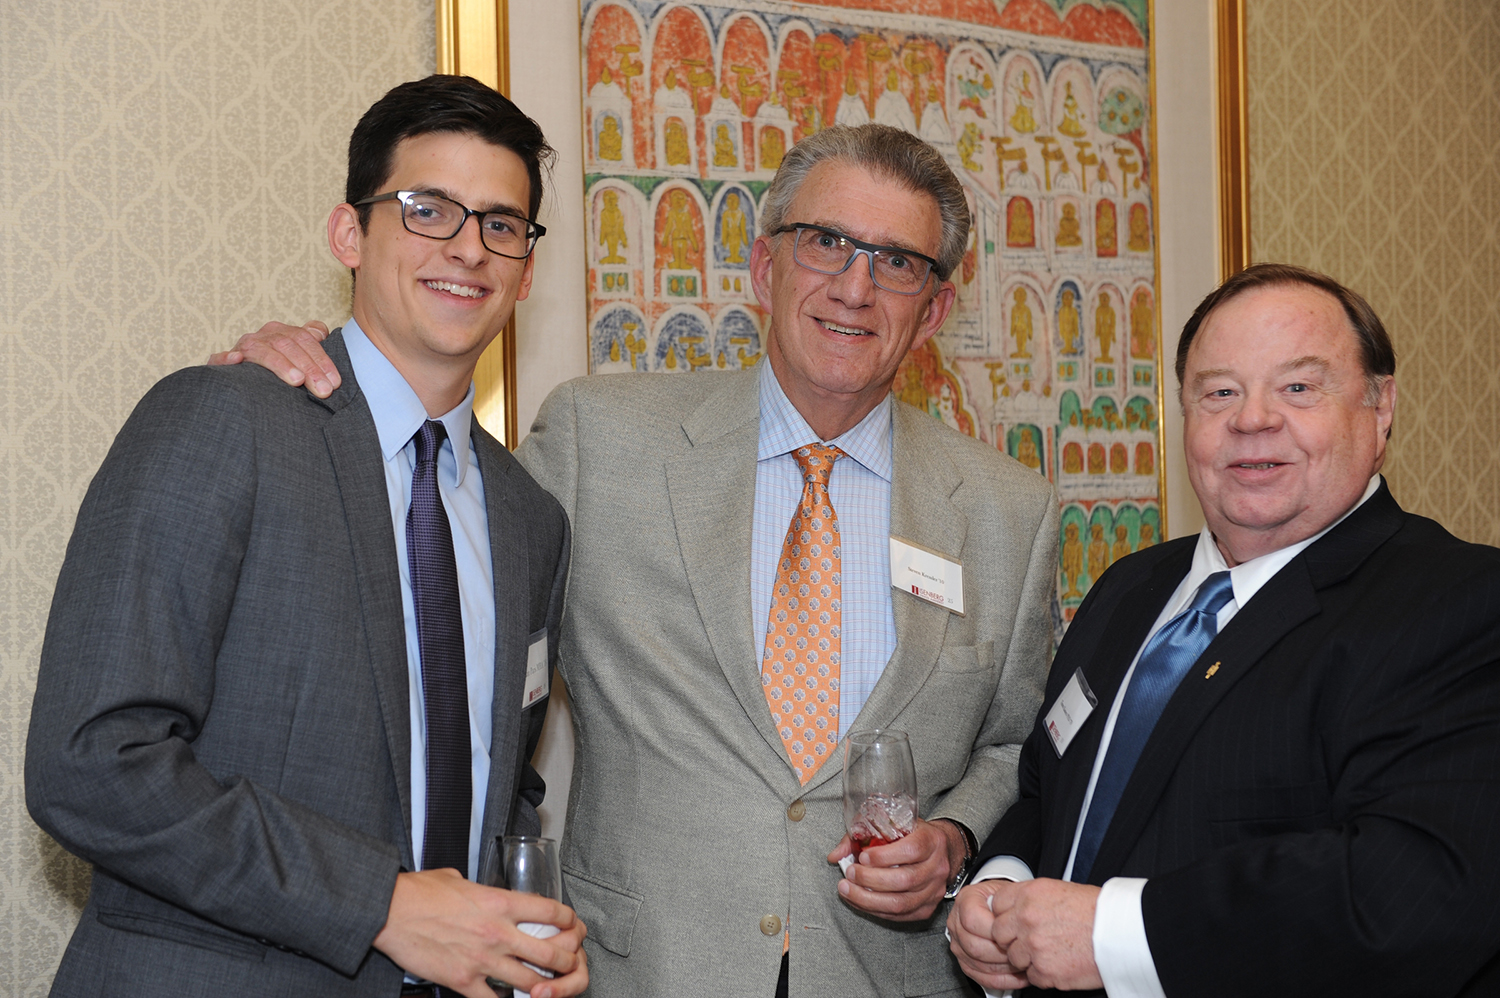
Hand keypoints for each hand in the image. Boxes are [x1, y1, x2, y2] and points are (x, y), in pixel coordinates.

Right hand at [206, 320, 340, 397]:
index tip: (335, 382)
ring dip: (280, 364)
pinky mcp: (220, 362)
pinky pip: (220, 357)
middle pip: (288, 345)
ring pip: (262, 350)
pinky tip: (237, 361)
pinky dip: (226, 358)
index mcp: (281, 332)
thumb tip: (321, 333)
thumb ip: (311, 343)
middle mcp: (263, 336)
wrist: (241, 380)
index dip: (322, 360)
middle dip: (309, 368)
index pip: (305, 339)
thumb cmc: (278, 368)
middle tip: (323, 390)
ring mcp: (242, 347)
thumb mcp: (296, 355)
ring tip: (296, 380)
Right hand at [373, 868, 588, 997]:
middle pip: (550, 953)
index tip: (572, 925)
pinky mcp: (462, 980)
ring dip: (544, 987)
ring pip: (529, 981)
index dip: (569, 920)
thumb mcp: (459, 879)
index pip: (551, 912)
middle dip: (567, 962)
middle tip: (570, 964)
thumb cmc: (419, 893)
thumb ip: (478, 888)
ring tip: (548, 987)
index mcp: (500, 903)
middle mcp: (497, 933)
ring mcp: (481, 960)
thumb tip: (479, 890)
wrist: (390, 911)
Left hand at [827, 817, 964, 920]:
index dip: (884, 856)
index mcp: (932, 841)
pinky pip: (900, 916)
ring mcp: (934, 891)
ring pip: (901, 903)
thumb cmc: (911, 836)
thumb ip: (862, 836)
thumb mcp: (892, 825)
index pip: (911, 850)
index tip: (863, 856)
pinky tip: (859, 901)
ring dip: (868, 899)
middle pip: (905, 880)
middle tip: (850, 873)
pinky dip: (875, 910)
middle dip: (871, 879)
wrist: (939, 852)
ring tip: (847, 890)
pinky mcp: (927, 909)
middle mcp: (937, 867)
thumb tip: (835, 855)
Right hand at [947, 881, 1029, 991]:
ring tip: (1022, 962)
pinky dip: (1002, 979)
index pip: (972, 920)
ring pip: (978, 964)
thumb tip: (1020, 921)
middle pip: (974, 946)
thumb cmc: (1004, 900)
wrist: (998, 906)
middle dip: (1002, 953)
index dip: (995, 931)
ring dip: (1004, 967)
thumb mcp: (1008, 892)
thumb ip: (1009, 904)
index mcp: (966, 900)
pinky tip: (1017, 974)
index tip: (1014, 933)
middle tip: (1022, 952)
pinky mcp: (964, 961)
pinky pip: (981, 977)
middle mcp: (957, 922)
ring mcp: (958, 943)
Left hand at [986, 878, 1100, 991]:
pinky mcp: (1044, 971)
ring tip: (1051, 951)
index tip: (1013, 919)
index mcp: (1030, 894)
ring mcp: (1034, 946)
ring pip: (1013, 957)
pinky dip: (1043, 973)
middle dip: (1012, 937)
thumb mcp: (1060, 890)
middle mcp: (1027, 918)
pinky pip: (1031, 976)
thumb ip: (1033, 899)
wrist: (1122, 934)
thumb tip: (1015, 906)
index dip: (1005, 913)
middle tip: (1032, 939)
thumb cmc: (1099, 911)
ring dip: (1028, 957)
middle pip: (999, 932)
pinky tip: (1059, 963)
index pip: (997, 903)